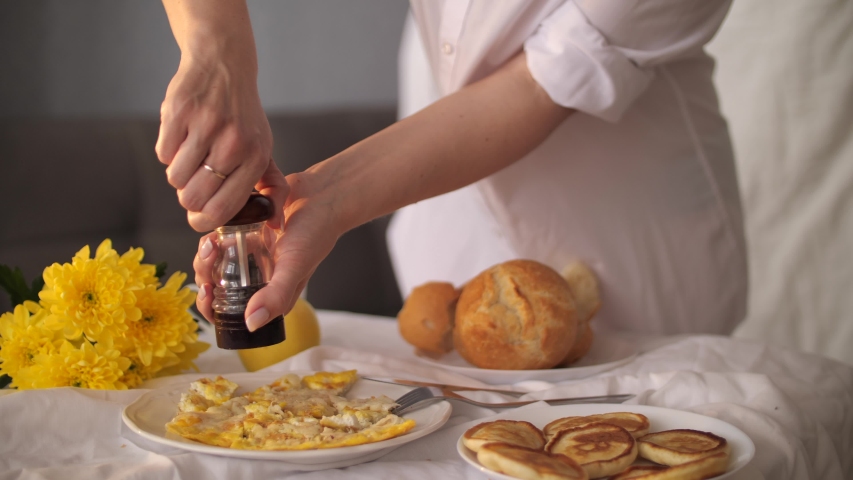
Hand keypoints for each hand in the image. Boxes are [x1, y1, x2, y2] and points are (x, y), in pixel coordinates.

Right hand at [155, 55, 285, 231]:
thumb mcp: (263, 148)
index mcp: (255, 157)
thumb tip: (274, 223)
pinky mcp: (179, 113)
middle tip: (194, 182)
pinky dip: (168, 151)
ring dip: (178, 172)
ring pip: (175, 178)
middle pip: (193, 198)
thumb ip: (269, 186)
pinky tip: (183, 136)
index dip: (203, 220)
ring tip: (191, 154)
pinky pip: (163, 154)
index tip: (198, 217)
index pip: (222, 209)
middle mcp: (233, 143)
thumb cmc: (243, 117)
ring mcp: (205, 126)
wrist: (223, 66)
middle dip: (188, 197)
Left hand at [193, 170, 342, 328]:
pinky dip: (218, 230)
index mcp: (268, 295)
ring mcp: (249, 256)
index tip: (207, 287)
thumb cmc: (316, 232)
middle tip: (211, 251)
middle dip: (204, 270)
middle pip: (214, 284)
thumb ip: (275, 296)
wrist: (322, 194)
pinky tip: (224, 224)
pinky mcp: (245, 234)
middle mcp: (256, 278)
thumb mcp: (295, 267)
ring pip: (213, 261)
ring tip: (215, 237)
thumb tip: (251, 325)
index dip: (210, 305)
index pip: (228, 313)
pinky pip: (220, 237)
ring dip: (208, 250)